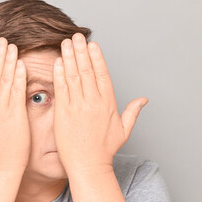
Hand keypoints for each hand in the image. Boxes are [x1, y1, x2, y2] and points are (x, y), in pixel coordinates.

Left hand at [53, 33, 148, 172]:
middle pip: (86, 70)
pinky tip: (57, 62)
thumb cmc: (104, 149)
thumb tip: (144, 99)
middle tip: (76, 36)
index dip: (97, 58)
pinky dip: (58, 74)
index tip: (92, 44)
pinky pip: (61, 89)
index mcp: (108, 103)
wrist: (87, 165)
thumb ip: (133, 112)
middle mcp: (93, 101)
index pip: (102, 74)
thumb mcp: (124, 130)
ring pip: (73, 76)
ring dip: (69, 57)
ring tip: (66, 43)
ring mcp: (77, 106)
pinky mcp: (63, 112)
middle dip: (81, 51)